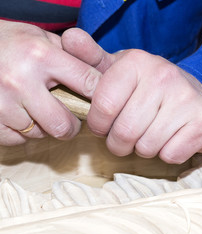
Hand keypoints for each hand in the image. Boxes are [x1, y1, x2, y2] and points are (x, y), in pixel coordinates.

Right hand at [0, 21, 100, 145]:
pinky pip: (17, 139)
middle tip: (70, 118)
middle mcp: (21, 80)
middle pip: (64, 124)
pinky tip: (20, 114)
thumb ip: (72, 55)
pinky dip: (22, 132)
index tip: (102, 104)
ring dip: (44, 127)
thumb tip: (103, 79)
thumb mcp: (43, 38)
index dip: (100, 97)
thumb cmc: (13, 42)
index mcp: (42, 55)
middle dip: (72, 125)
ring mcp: (1, 102)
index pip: (88, 84)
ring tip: (38, 109)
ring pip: (40, 134)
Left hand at [62, 28, 201, 163]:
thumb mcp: (121, 70)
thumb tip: (70, 38)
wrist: (197, 93)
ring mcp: (187, 99)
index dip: (99, 125)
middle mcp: (163, 77)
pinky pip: (171, 155)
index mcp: (137, 63)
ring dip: (144, 148)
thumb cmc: (151, 87)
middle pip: (125, 132)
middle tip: (127, 135)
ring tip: (150, 134)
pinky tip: (171, 139)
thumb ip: (92, 59)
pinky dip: (167, 153)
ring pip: (147, 147)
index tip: (105, 124)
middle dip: (120, 143)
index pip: (103, 107)